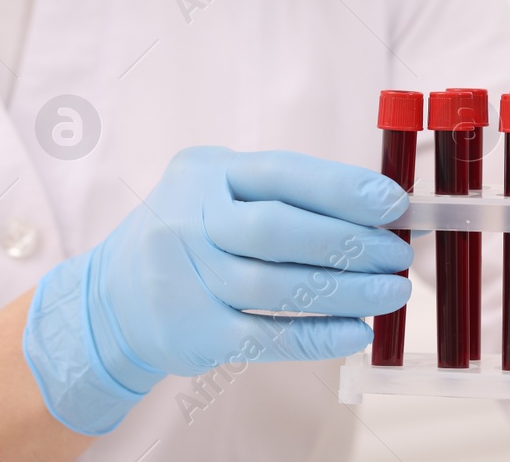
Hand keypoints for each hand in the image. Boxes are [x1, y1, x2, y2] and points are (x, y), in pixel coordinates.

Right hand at [22, 147, 412, 433]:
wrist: (111, 299)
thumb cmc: (190, 234)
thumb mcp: (218, 192)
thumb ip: (285, 194)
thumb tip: (378, 209)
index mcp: (204, 172)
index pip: (280, 173)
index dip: (342, 188)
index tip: (394, 203)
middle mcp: (188, 220)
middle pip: (278, 230)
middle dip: (349, 243)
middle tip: (397, 254)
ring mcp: (186, 279)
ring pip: (277, 288)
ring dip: (346, 292)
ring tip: (391, 293)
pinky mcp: (192, 332)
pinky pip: (266, 337)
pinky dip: (318, 337)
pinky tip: (357, 331)